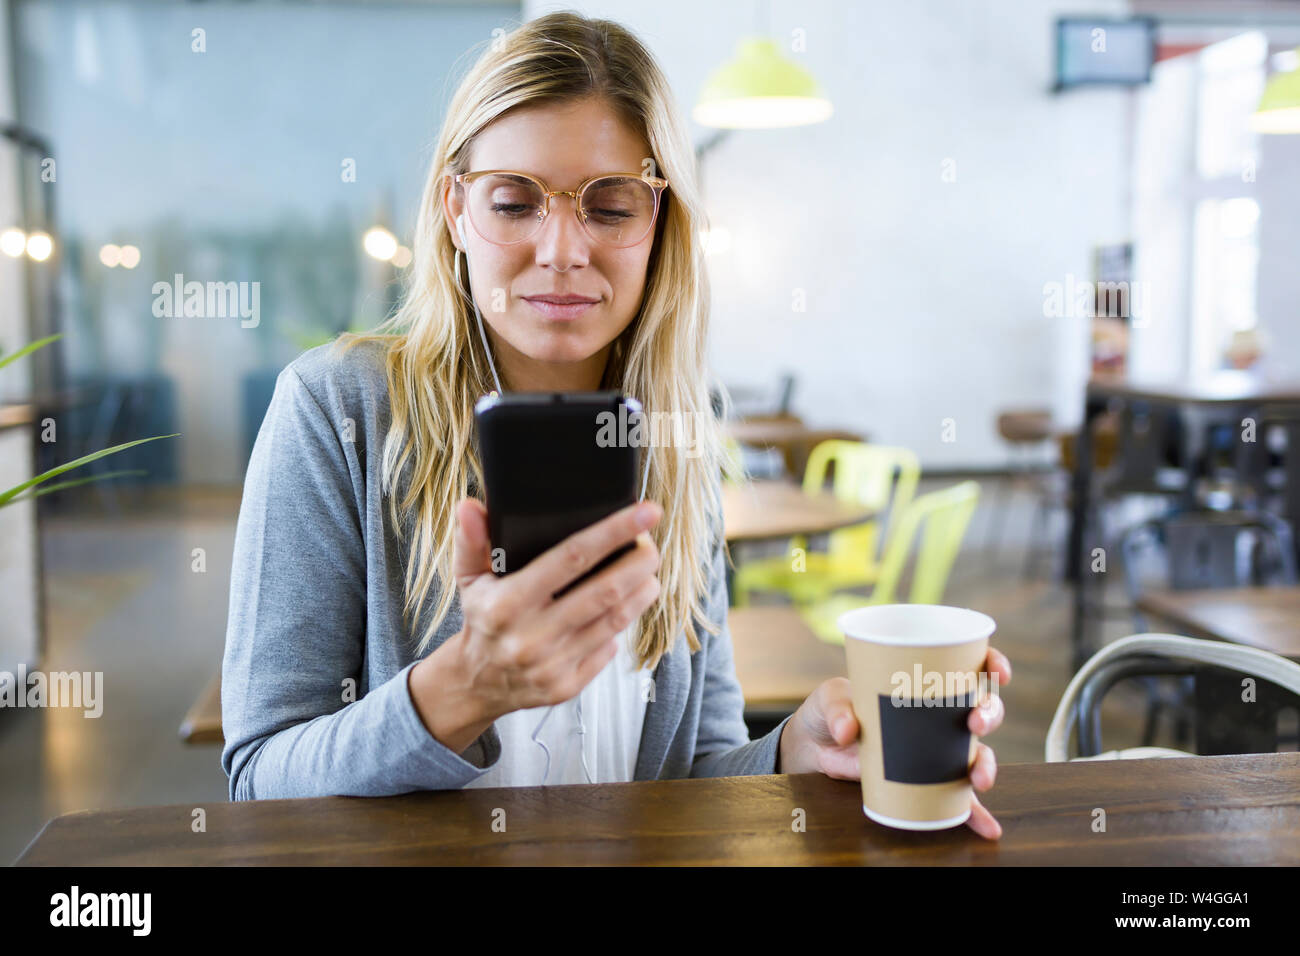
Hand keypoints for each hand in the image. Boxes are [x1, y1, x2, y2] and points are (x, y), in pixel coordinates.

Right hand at [425, 497, 662, 736]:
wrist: (477, 682)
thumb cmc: (483, 618)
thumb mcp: (469, 578)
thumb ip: (471, 540)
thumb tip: (469, 506)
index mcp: (507, 603)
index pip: (571, 558)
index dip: (613, 532)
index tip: (644, 512)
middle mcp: (530, 637)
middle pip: (604, 592)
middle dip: (638, 563)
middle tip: (652, 544)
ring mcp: (551, 665)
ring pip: (614, 622)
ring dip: (640, 592)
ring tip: (649, 571)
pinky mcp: (567, 687)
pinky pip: (606, 650)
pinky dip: (620, 626)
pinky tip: (625, 607)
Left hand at [778, 647, 1012, 839]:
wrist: (817, 744)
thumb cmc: (830, 709)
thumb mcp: (830, 698)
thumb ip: (837, 709)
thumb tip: (848, 731)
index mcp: (923, 682)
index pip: (968, 665)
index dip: (991, 664)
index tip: (997, 672)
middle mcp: (938, 714)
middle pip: (982, 708)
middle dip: (990, 713)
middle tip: (975, 722)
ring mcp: (935, 748)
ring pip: (977, 753)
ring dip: (987, 765)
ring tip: (978, 778)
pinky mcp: (925, 779)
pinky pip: (956, 797)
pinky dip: (973, 813)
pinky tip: (987, 827)